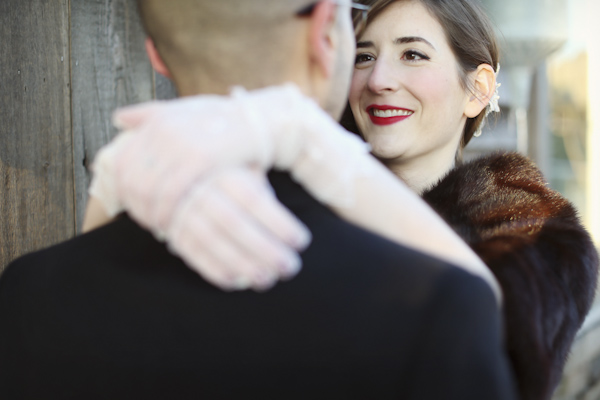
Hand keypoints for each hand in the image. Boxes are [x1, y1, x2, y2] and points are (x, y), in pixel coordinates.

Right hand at [165, 167, 310, 290]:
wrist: (169, 166)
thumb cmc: (224, 171)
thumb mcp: (242, 166)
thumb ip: (261, 186)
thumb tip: (286, 219)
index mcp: (223, 172)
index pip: (254, 201)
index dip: (279, 223)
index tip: (302, 241)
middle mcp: (201, 191)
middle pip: (235, 224)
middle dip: (265, 250)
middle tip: (290, 268)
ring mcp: (182, 211)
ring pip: (213, 241)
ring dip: (242, 265)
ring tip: (267, 280)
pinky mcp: (173, 230)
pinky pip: (192, 253)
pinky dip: (214, 270)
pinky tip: (236, 282)